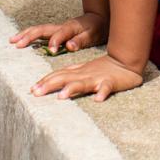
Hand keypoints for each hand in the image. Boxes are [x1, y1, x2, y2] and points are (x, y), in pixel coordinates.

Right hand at [9, 13, 103, 55]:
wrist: (98, 18)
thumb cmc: (96, 28)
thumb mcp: (93, 34)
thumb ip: (81, 40)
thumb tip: (70, 46)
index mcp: (70, 28)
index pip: (60, 34)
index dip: (55, 42)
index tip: (52, 51)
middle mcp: (60, 27)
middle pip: (42, 29)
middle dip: (29, 36)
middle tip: (16, 44)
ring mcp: (56, 28)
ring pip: (38, 30)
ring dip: (25, 34)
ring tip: (12, 41)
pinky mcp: (54, 31)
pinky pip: (39, 32)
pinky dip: (28, 35)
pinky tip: (20, 40)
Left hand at [29, 53, 143, 101]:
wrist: (126, 60)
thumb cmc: (104, 68)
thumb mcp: (84, 70)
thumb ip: (69, 75)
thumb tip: (50, 81)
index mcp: (78, 72)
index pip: (59, 75)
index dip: (45, 81)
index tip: (32, 89)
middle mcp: (85, 74)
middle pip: (65, 78)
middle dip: (50, 85)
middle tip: (36, 93)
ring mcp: (98, 78)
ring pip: (83, 83)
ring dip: (72, 88)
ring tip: (61, 96)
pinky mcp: (111, 82)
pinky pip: (107, 87)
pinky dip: (102, 92)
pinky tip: (98, 99)